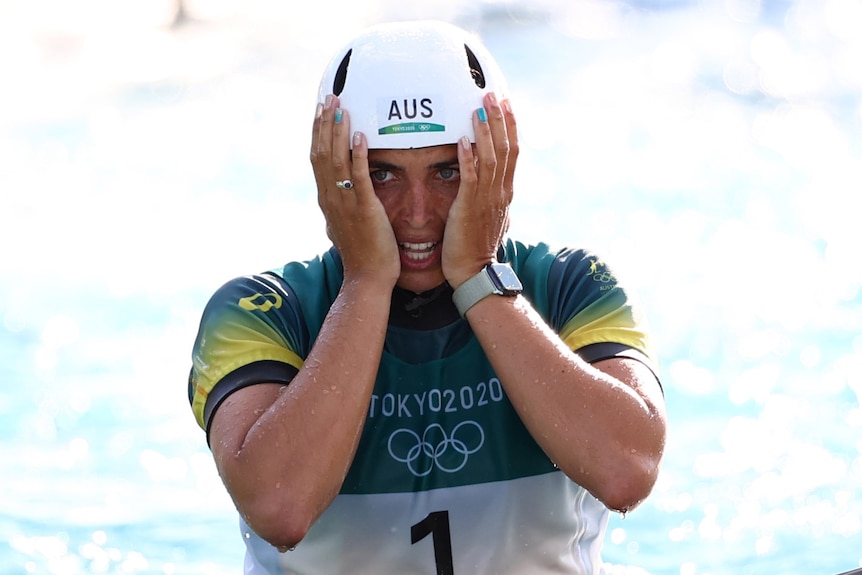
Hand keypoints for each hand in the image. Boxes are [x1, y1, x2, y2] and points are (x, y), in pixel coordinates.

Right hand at [310, 95, 400, 286]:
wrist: (367, 278)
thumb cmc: (363, 253)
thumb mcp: (347, 223)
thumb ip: (342, 205)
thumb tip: (338, 194)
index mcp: (327, 199)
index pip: (317, 158)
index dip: (318, 132)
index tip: (321, 110)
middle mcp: (330, 198)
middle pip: (321, 153)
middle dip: (325, 123)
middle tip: (330, 97)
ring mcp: (345, 203)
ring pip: (336, 160)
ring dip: (338, 131)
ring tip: (342, 107)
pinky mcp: (364, 209)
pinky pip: (359, 177)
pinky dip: (358, 154)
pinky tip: (360, 136)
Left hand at [442, 92, 518, 287]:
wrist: (475, 272)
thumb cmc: (476, 246)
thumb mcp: (488, 216)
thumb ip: (490, 197)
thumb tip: (492, 184)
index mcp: (505, 192)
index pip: (512, 152)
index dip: (510, 126)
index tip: (506, 104)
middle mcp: (500, 192)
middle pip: (505, 148)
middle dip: (499, 119)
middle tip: (492, 95)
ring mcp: (486, 199)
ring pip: (490, 157)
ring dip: (484, 131)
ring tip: (477, 108)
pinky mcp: (469, 208)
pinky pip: (471, 178)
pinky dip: (468, 157)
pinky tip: (462, 140)